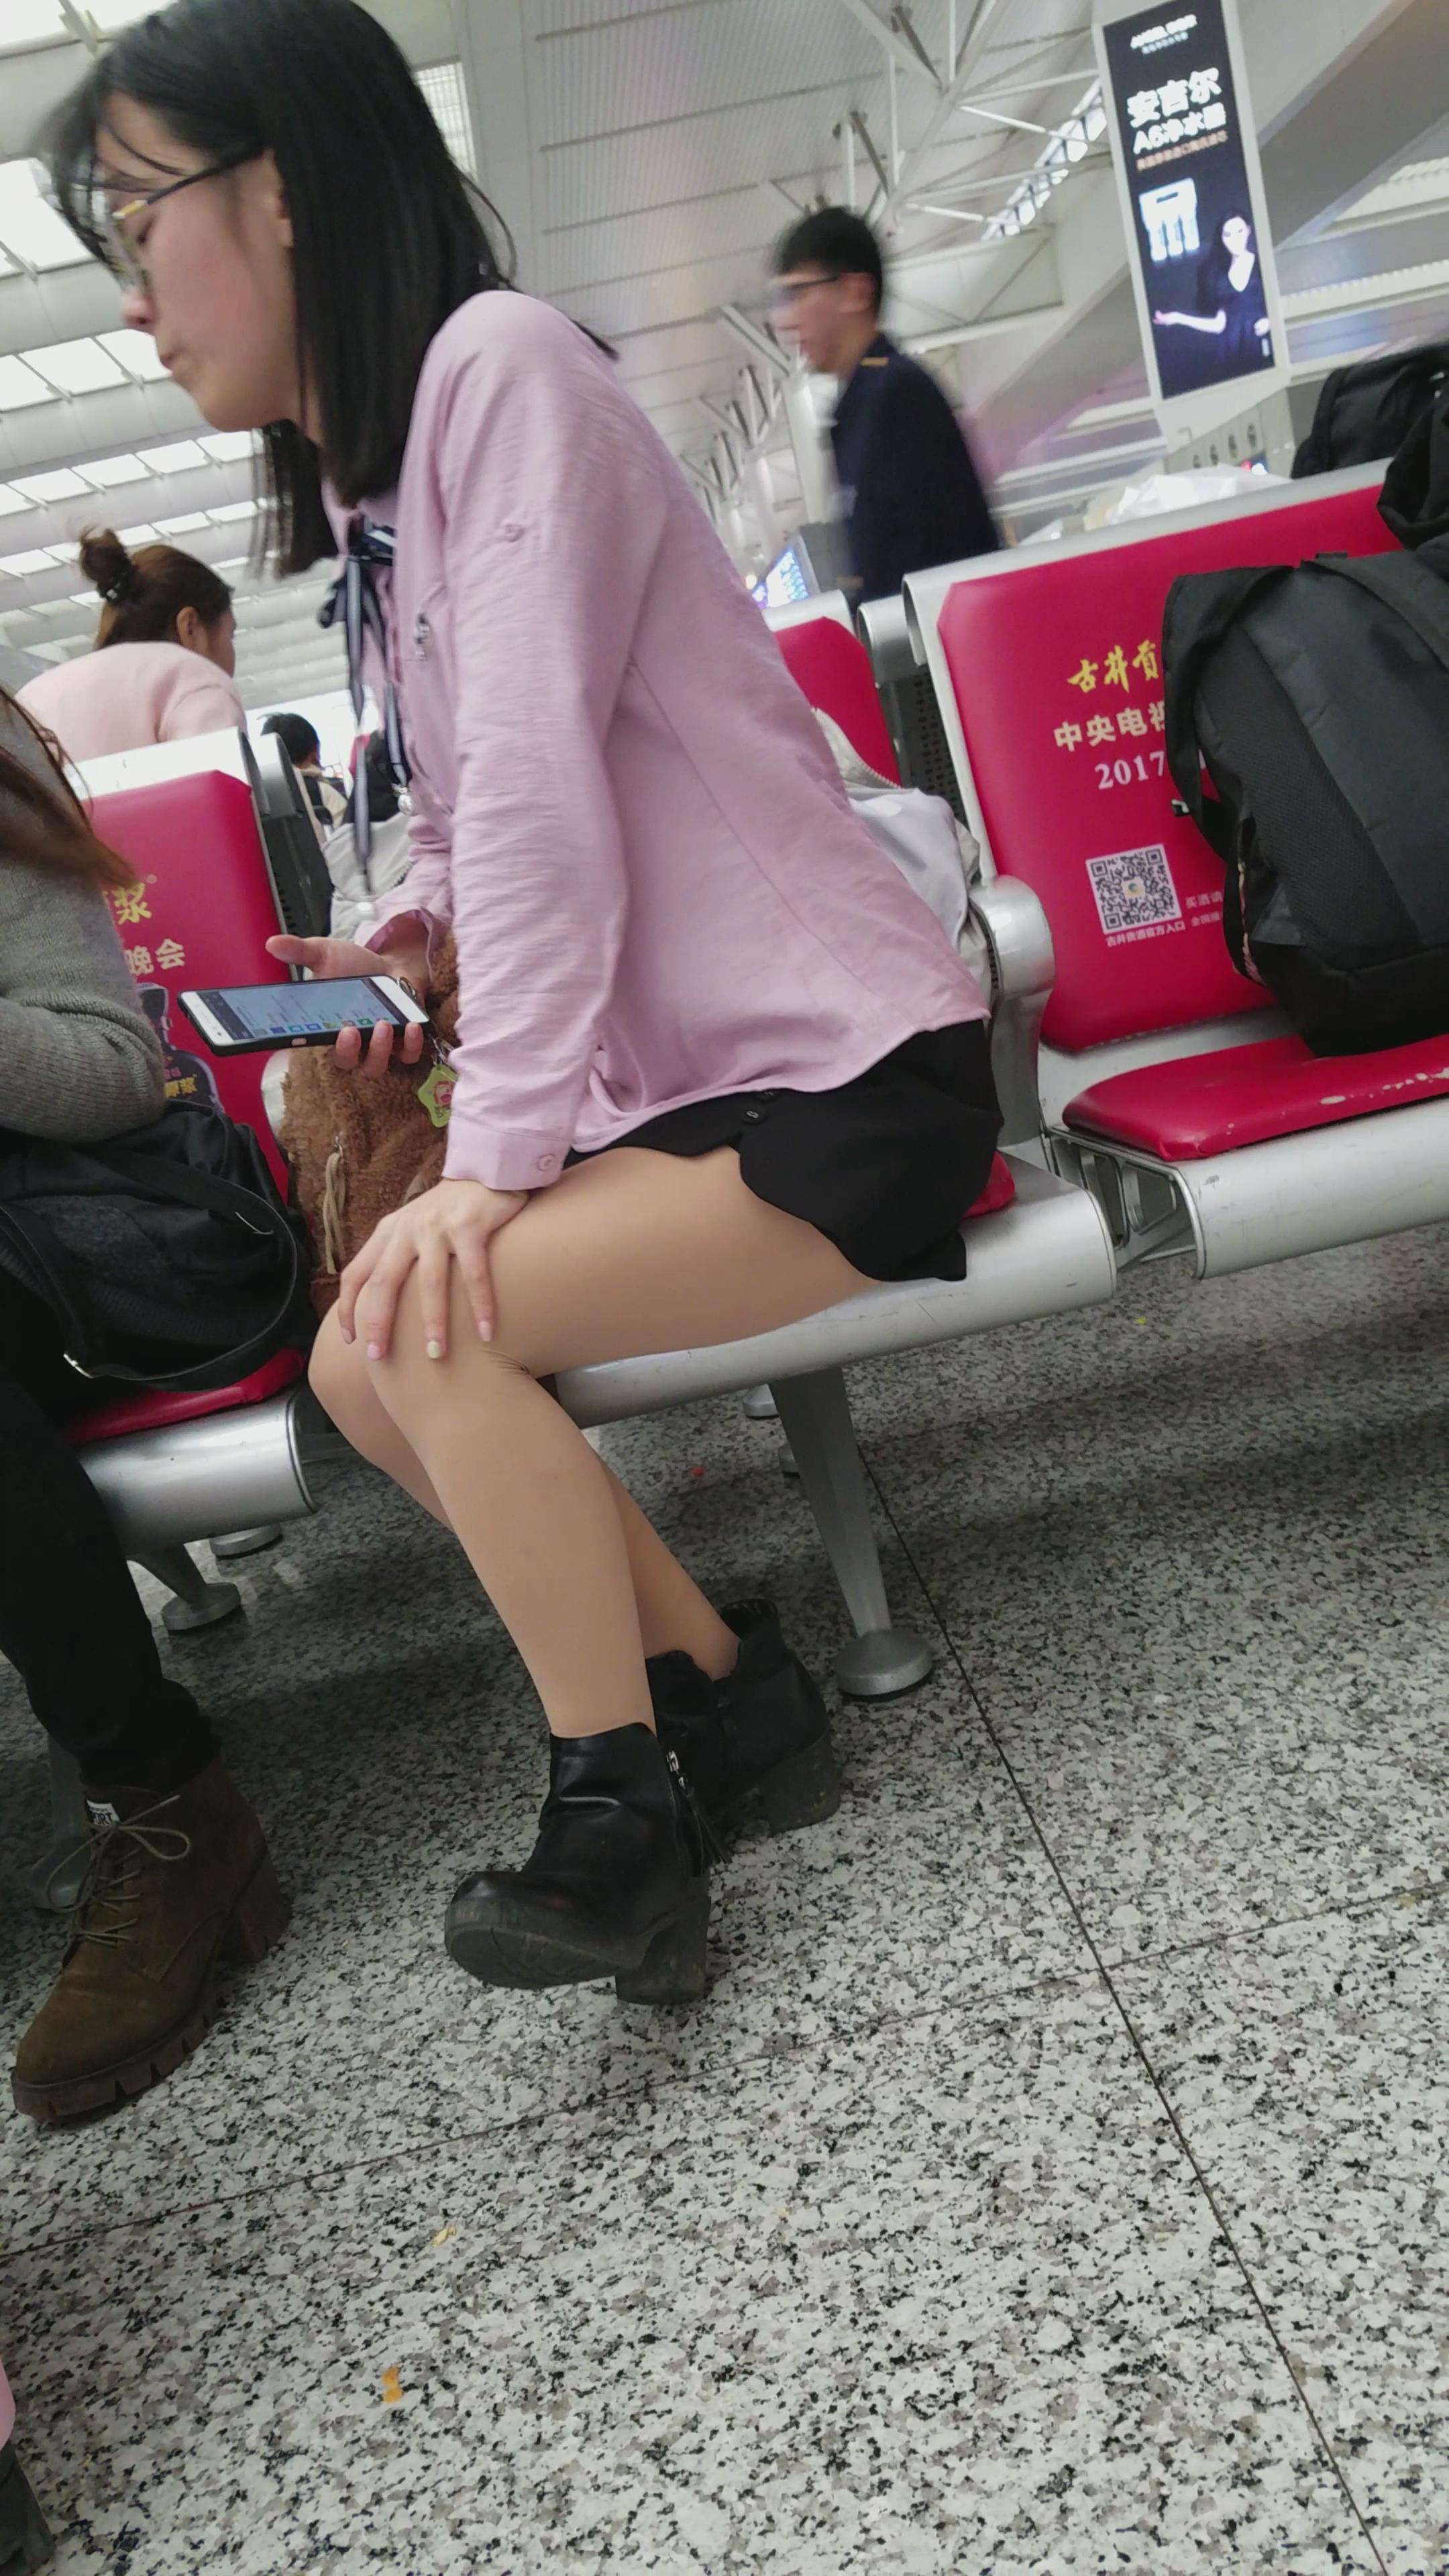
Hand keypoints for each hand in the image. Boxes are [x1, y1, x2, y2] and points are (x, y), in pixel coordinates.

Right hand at [266, 929, 430, 1076]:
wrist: (392, 964)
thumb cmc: (355, 966)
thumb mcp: (326, 954)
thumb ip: (301, 951)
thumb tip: (272, 943)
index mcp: (326, 1027)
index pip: (312, 1045)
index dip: (306, 1045)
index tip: (304, 1033)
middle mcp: (351, 1044)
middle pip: (345, 1064)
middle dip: (346, 1052)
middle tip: (349, 1031)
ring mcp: (379, 1046)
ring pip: (375, 1066)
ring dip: (379, 1050)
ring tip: (383, 1025)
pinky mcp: (405, 1042)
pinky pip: (407, 1056)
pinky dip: (411, 1045)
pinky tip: (412, 1027)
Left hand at [339, 1178, 527, 1359]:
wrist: (489, 1166)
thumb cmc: (452, 1209)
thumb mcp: (415, 1226)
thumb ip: (399, 1255)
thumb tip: (386, 1303)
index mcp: (389, 1232)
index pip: (356, 1273)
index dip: (347, 1308)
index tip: (350, 1341)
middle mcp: (407, 1229)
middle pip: (384, 1282)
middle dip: (379, 1323)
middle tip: (379, 1357)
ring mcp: (437, 1226)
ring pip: (429, 1282)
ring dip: (432, 1322)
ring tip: (435, 1354)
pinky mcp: (469, 1225)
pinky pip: (474, 1273)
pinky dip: (480, 1305)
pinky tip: (486, 1332)